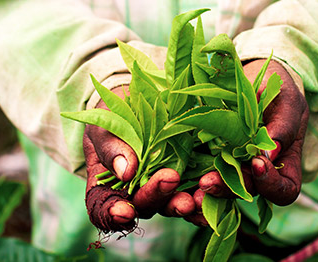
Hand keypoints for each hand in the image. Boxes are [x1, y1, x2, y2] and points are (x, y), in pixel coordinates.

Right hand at [83, 87, 194, 233]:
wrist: (139, 102)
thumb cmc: (113, 117)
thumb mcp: (105, 126)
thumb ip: (111, 147)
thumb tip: (126, 171)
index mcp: (107, 186)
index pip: (105, 210)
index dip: (112, 215)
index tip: (123, 212)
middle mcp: (137, 194)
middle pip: (146, 206)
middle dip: (158, 196)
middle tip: (170, 179)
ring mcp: (164, 188)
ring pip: (173, 204)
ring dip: (185, 203)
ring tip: (195, 195)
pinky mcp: (189, 178)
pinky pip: (198, 192)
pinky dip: (207, 194)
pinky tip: (213, 187)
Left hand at [184, 59, 308, 225]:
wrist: (252, 77)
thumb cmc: (277, 89)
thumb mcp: (286, 101)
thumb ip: (283, 126)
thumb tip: (271, 154)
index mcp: (284, 165)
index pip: (284, 190)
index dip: (271, 184)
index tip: (258, 163)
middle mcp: (258, 173)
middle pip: (247, 192)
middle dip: (228, 189)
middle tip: (208, 181)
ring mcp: (234, 167)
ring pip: (222, 187)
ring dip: (209, 187)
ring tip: (195, 182)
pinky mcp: (211, 157)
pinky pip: (203, 172)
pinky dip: (193, 177)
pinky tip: (181, 175)